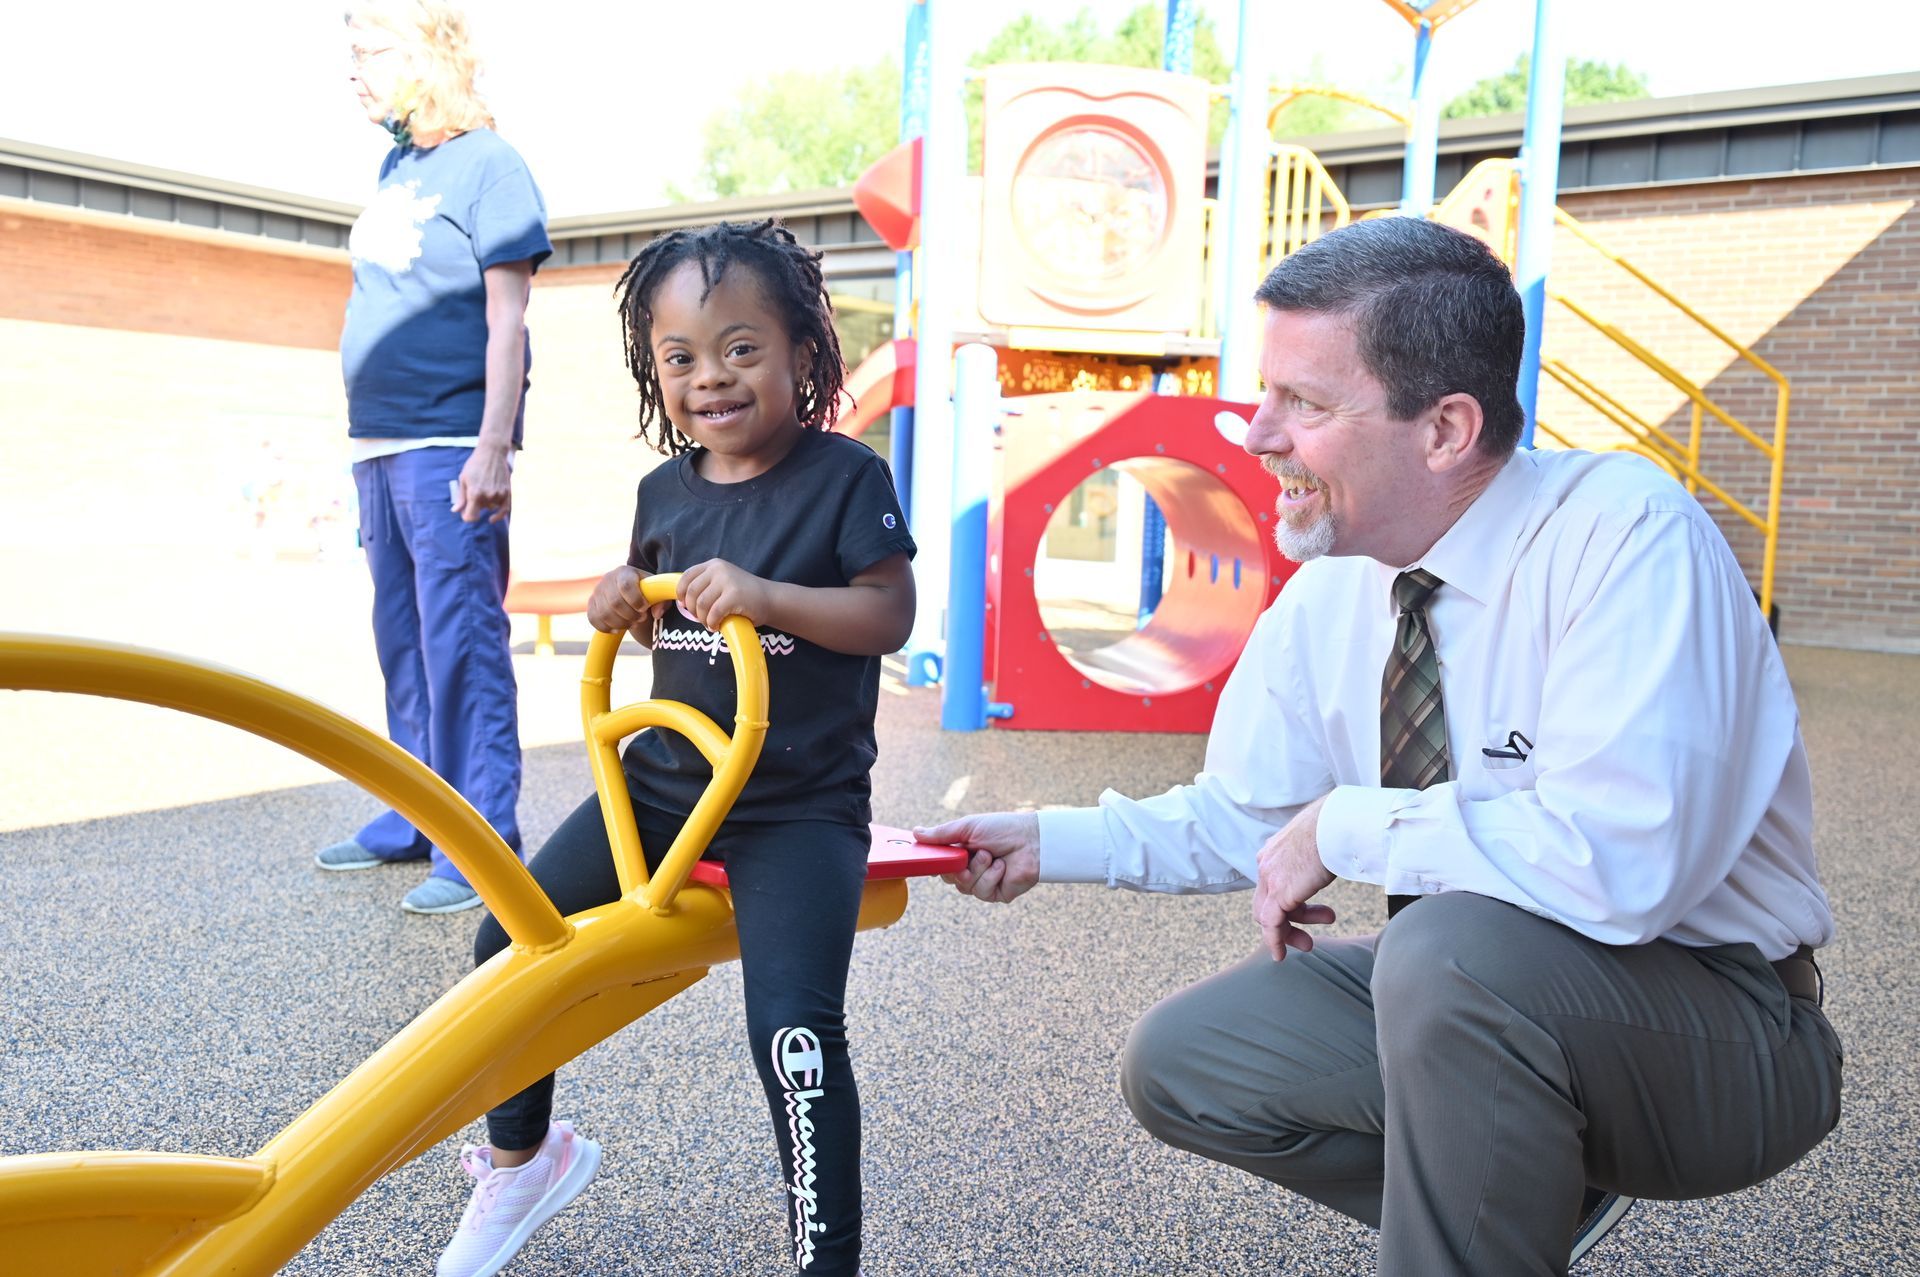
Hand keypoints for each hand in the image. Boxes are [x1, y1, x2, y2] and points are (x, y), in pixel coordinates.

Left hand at [455, 442, 511, 523]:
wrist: (492, 453)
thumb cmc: (475, 465)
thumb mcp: (463, 479)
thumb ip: (461, 497)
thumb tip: (455, 511)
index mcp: (475, 494)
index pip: (471, 517)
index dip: (466, 516)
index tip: (464, 513)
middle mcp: (488, 496)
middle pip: (480, 510)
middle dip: (475, 505)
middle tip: (474, 489)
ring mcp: (499, 495)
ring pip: (490, 507)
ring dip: (486, 502)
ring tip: (484, 486)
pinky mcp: (507, 492)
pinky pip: (504, 509)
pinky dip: (498, 515)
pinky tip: (492, 518)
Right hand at [587, 565, 657, 636]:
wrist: (632, 593)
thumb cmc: (647, 592)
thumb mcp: (658, 593)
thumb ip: (663, 601)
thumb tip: (657, 613)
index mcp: (625, 572)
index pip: (626, 585)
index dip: (636, 600)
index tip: (645, 608)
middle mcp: (608, 579)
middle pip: (615, 602)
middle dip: (630, 615)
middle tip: (641, 619)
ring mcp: (597, 591)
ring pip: (604, 613)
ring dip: (621, 623)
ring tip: (632, 623)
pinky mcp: (591, 604)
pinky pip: (594, 619)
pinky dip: (606, 627)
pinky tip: (618, 628)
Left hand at [677, 559, 771, 630]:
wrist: (771, 599)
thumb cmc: (744, 596)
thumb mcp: (723, 582)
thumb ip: (706, 586)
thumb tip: (682, 602)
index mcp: (714, 565)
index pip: (687, 576)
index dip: (681, 593)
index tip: (684, 605)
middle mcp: (719, 569)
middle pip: (691, 592)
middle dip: (692, 610)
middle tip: (701, 618)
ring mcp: (727, 581)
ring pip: (701, 604)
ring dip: (702, 618)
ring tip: (710, 623)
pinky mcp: (734, 595)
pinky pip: (713, 613)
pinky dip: (712, 623)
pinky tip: (717, 626)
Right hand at [914, 811, 1040, 903]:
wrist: (1031, 840)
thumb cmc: (1002, 829)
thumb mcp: (967, 827)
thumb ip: (942, 834)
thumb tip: (915, 832)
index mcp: (964, 852)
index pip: (942, 864)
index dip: (938, 863)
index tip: (933, 859)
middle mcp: (972, 868)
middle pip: (950, 878)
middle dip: (957, 867)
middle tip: (965, 855)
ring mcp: (984, 882)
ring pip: (965, 886)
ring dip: (977, 869)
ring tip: (990, 856)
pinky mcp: (997, 893)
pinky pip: (982, 892)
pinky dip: (990, 877)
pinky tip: (1001, 866)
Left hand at [1253, 796, 1337, 961]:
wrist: (1337, 824)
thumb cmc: (1338, 828)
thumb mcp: (1320, 843)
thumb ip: (1315, 856)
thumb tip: (1334, 856)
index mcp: (1274, 852)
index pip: (1270, 885)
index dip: (1285, 904)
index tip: (1300, 915)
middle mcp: (1266, 864)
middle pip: (1266, 902)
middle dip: (1287, 923)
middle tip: (1306, 939)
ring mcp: (1269, 878)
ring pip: (1268, 916)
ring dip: (1288, 934)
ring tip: (1311, 944)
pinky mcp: (1278, 893)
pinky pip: (1270, 925)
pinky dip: (1274, 941)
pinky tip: (1280, 955)